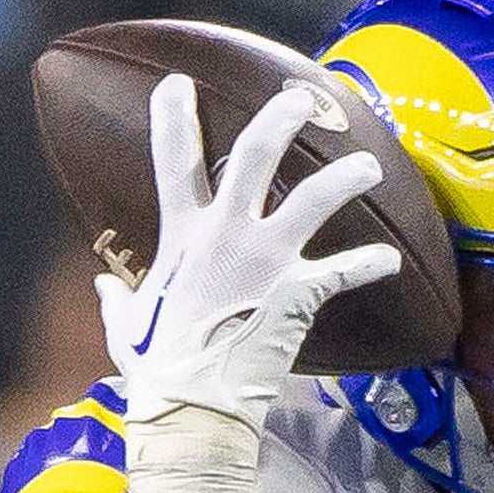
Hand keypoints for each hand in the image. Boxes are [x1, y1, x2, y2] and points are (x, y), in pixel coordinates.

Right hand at [94, 75, 402, 492]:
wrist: (193, 408)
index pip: (173, 160)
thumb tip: (103, 289)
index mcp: (182, 235)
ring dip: (346, 177)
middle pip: (257, 153)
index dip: (173, 115)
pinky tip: (390, 260)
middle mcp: (227, 234)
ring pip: (316, 198)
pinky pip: (345, 271)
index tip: (178, 84)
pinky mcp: (299, 293)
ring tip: (371, 166)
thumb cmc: (156, 369)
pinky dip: (370, 265)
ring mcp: (267, 260)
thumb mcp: (126, 326)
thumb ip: (118, 299)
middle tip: (303, 99)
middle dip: (282, 117)